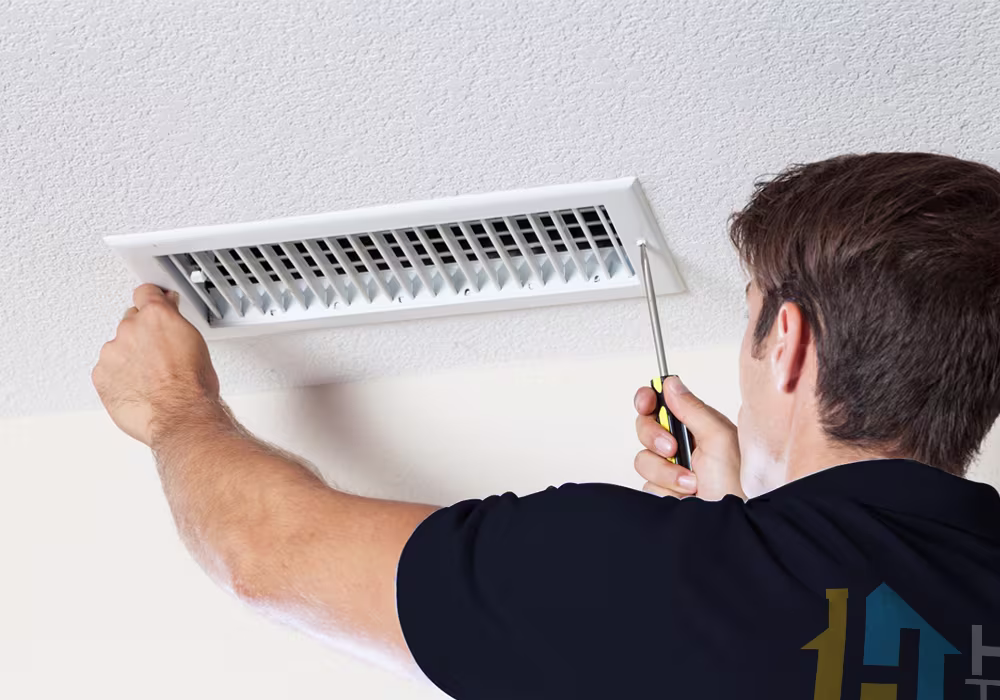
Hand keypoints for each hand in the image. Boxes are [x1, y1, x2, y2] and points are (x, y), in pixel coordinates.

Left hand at [92, 284, 221, 445]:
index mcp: (157, 316)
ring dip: (129, 358)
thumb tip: (173, 322)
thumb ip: (176, 326)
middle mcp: (131, 328)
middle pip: (131, 322)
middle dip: (142, 335)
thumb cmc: (193, 387)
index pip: (145, 292)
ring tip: (150, 378)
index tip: (152, 302)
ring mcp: (113, 352)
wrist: (180, 416)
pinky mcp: (100, 375)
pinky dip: (118, 378)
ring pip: (118, 349)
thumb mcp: (196, 344)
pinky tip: (137, 388)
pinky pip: (107, 370)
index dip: (151, 299)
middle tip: (158, 355)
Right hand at [633, 376, 744, 500]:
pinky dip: (666, 490)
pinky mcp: (662, 490)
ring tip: (691, 483)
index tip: (646, 403)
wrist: (731, 523)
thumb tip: (671, 383)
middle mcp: (682, 445)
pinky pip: (646, 483)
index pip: (662, 403)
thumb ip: (693, 409)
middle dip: (655, 438)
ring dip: (666, 472)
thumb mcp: (720, 439)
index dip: (648, 399)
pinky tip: (685, 496)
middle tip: (672, 449)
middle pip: (645, 427)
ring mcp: (670, 469)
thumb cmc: (737, 485)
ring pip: (643, 458)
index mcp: (698, 426)